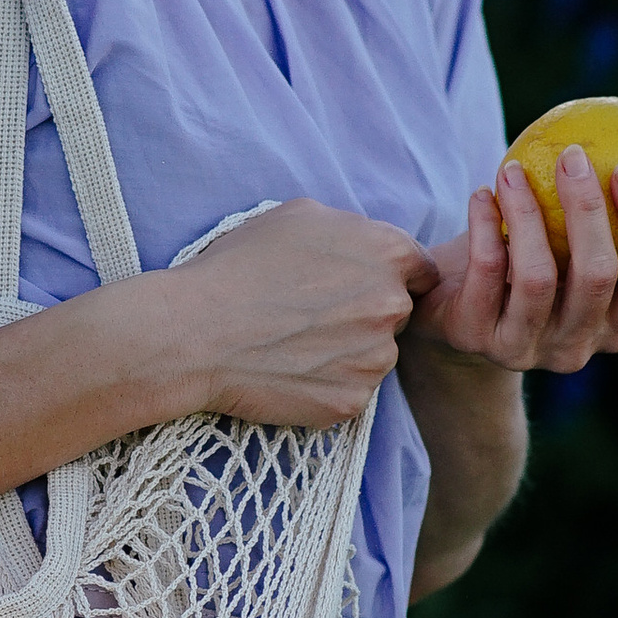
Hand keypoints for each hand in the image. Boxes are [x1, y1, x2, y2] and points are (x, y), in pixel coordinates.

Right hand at [161, 199, 438, 428]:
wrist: (197, 333)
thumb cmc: (239, 267)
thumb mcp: (298, 216)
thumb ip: (350, 229)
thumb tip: (364, 244)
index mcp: (388, 252)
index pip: (420, 269)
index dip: (389, 276)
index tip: (357, 285)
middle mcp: (392, 305)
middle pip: (397, 312)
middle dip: (366, 313)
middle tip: (314, 315)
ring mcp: (376, 358)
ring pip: (375, 355)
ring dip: (348, 351)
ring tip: (295, 343)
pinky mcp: (353, 401)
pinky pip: (350, 390)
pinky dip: (328, 384)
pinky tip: (290, 371)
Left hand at [409, 148, 617, 374]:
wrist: (458, 308)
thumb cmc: (542, 260)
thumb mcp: (593, 239)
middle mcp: (579, 348)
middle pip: (598, 275)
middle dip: (587, 208)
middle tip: (572, 155)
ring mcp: (526, 351)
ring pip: (539, 278)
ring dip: (526, 213)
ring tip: (512, 168)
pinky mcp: (477, 340)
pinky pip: (487, 276)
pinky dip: (484, 227)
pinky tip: (483, 194)